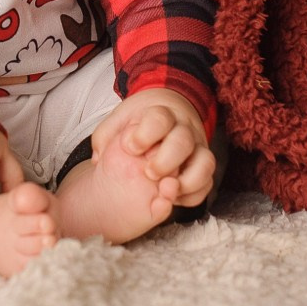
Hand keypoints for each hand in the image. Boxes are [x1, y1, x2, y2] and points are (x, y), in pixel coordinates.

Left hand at [91, 89, 214, 207]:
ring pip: (206, 162)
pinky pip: (208, 182)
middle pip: (183, 141)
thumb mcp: (120, 119)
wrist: (170, 108)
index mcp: (162, 113)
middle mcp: (184, 129)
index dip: (145, 135)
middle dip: (165, 161)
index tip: (130, 147)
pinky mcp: (204, 165)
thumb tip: (98, 158)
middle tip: (149, 173)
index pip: (160, 119)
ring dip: (188, 180)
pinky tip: (175, 197)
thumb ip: (106, 135)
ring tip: (167, 190)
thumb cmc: (141, 120)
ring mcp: (198, 147)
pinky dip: (194, 193)